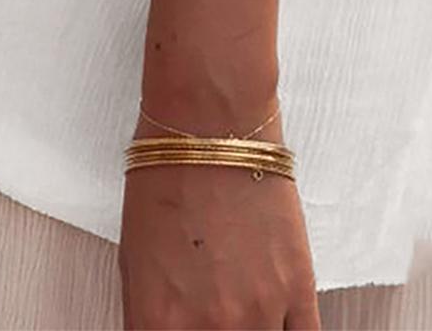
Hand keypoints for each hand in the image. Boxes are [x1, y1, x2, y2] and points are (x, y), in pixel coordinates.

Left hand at [118, 113, 320, 330]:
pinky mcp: (296, 287)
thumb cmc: (166, 179)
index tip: (187, 329)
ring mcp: (257, 311)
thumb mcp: (134, 264)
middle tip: (217, 313)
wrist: (209, 122)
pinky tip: (278, 325)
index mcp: (157, 325)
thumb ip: (153, 321)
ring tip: (244, 310)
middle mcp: (209, 328)